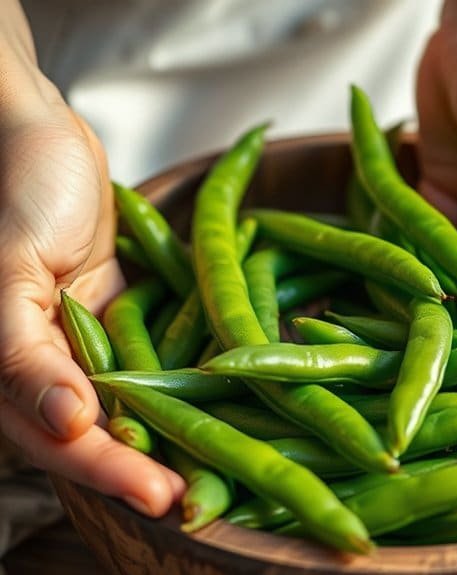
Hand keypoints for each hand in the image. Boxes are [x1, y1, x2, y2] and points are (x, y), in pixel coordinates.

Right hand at [0, 11, 183, 514]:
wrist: (42, 139)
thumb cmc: (16, 195)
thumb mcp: (8, 270)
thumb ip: (23, 354)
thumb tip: (65, 423)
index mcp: (10, 372)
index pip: (60, 440)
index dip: (110, 472)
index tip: (162, 496)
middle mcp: (53, 370)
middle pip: (105, 436)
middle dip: (153, 468)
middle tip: (206, 501)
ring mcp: (93, 348)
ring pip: (138, 407)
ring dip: (178, 437)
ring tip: (228, 469)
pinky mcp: (128, 320)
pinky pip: (160, 361)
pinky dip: (188, 385)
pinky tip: (229, 408)